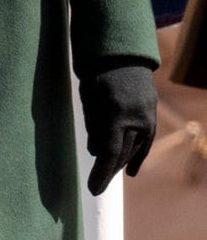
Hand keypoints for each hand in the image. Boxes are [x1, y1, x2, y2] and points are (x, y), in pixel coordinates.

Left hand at [79, 62, 156, 195]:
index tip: (92, 189)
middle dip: (108, 171)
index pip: (110, 152)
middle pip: (123, 154)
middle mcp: (136, 118)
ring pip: (135, 148)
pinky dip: (138, 156)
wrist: (123, 50)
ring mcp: (147, 116)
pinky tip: (131, 172)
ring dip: (121, 163)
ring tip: (107, 175)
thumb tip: (95, 151)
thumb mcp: (88, 95)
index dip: (101, 173)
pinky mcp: (151, 113)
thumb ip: (93, 123)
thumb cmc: (97, 70)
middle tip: (95, 186)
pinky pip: (146, 140)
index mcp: (116, 112)